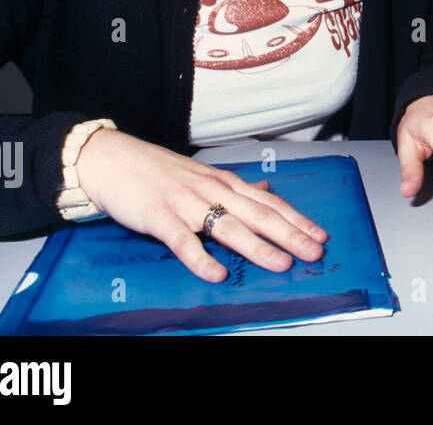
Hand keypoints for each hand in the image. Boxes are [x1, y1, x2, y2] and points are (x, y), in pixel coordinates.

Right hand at [73, 128, 327, 282]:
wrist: (111, 158)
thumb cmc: (158, 170)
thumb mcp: (204, 175)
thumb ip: (236, 187)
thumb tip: (267, 188)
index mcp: (225, 183)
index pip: (269, 202)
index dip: (297, 219)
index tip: (321, 235)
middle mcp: (212, 191)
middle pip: (259, 214)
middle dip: (291, 235)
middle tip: (315, 252)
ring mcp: (186, 203)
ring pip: (229, 227)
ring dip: (258, 247)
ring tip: (282, 263)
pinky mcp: (159, 217)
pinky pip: (183, 241)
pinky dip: (200, 259)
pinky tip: (216, 274)